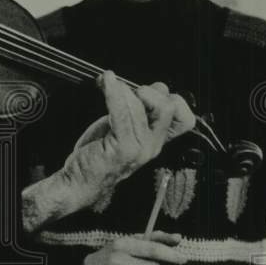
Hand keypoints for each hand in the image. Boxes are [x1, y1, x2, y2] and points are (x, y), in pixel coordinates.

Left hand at [62, 72, 193, 207]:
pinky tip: (105, 83)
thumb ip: (138, 112)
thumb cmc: (99, 152)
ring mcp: (138, 148)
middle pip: (169, 108)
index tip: (146, 93)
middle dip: (150, 90)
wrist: (80, 181)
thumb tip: (144, 87)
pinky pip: (121, 113)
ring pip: (142, 107)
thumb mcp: (124, 130)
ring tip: (107, 84)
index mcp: (156, 140)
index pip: (184, 118)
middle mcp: (152, 145)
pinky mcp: (121, 148)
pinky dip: (113, 92)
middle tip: (128, 91)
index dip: (170, 99)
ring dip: (122, 89)